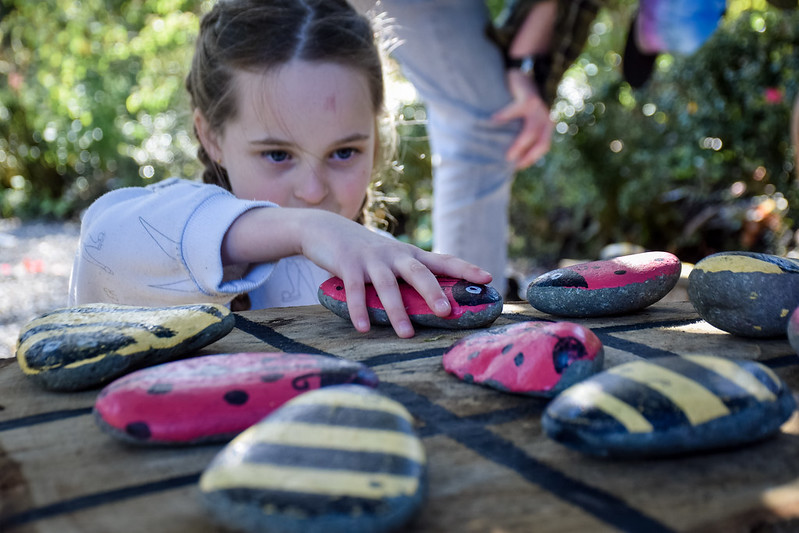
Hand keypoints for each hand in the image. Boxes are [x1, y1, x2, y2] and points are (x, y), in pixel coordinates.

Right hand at [223, 208, 491, 337]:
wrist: (325, 228)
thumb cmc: (364, 251)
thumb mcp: (391, 258)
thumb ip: (409, 275)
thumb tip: (437, 301)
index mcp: (409, 254)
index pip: (443, 260)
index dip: (465, 268)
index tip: (488, 278)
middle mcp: (394, 255)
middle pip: (418, 272)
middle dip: (433, 292)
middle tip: (447, 312)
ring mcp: (371, 260)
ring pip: (387, 286)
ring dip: (397, 311)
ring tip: (406, 334)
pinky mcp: (347, 265)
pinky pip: (355, 291)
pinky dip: (359, 310)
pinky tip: (364, 328)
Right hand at [492, 69, 553, 169]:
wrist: (517, 75)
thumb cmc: (514, 102)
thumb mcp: (519, 121)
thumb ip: (517, 134)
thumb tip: (506, 157)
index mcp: (546, 125)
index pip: (543, 146)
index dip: (531, 158)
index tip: (516, 167)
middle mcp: (546, 117)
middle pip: (542, 142)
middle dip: (526, 155)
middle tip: (509, 161)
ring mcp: (539, 107)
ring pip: (531, 131)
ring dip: (519, 144)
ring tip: (506, 153)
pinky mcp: (530, 96)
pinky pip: (518, 110)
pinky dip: (505, 116)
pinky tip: (493, 120)